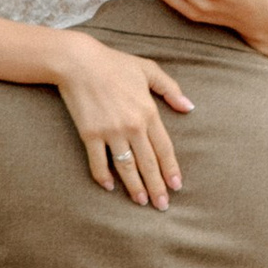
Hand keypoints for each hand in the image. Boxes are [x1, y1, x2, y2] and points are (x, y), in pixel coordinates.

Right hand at [51, 29, 192, 207]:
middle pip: (148, 163)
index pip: (164, 148)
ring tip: (141, 202)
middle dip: (157, 186)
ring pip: (127, 167)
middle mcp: (132, 125)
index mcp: (148, 111)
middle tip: (162, 205)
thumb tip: (189, 107)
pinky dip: (103, 176)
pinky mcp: (90, 134)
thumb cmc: (114, 63)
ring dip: (134, 187)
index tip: (176, 186)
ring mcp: (110, 131)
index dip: (171, 169)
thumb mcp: (148, 69)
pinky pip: (98, 161)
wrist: (78, 61)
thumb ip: (170, 88)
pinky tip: (110, 187)